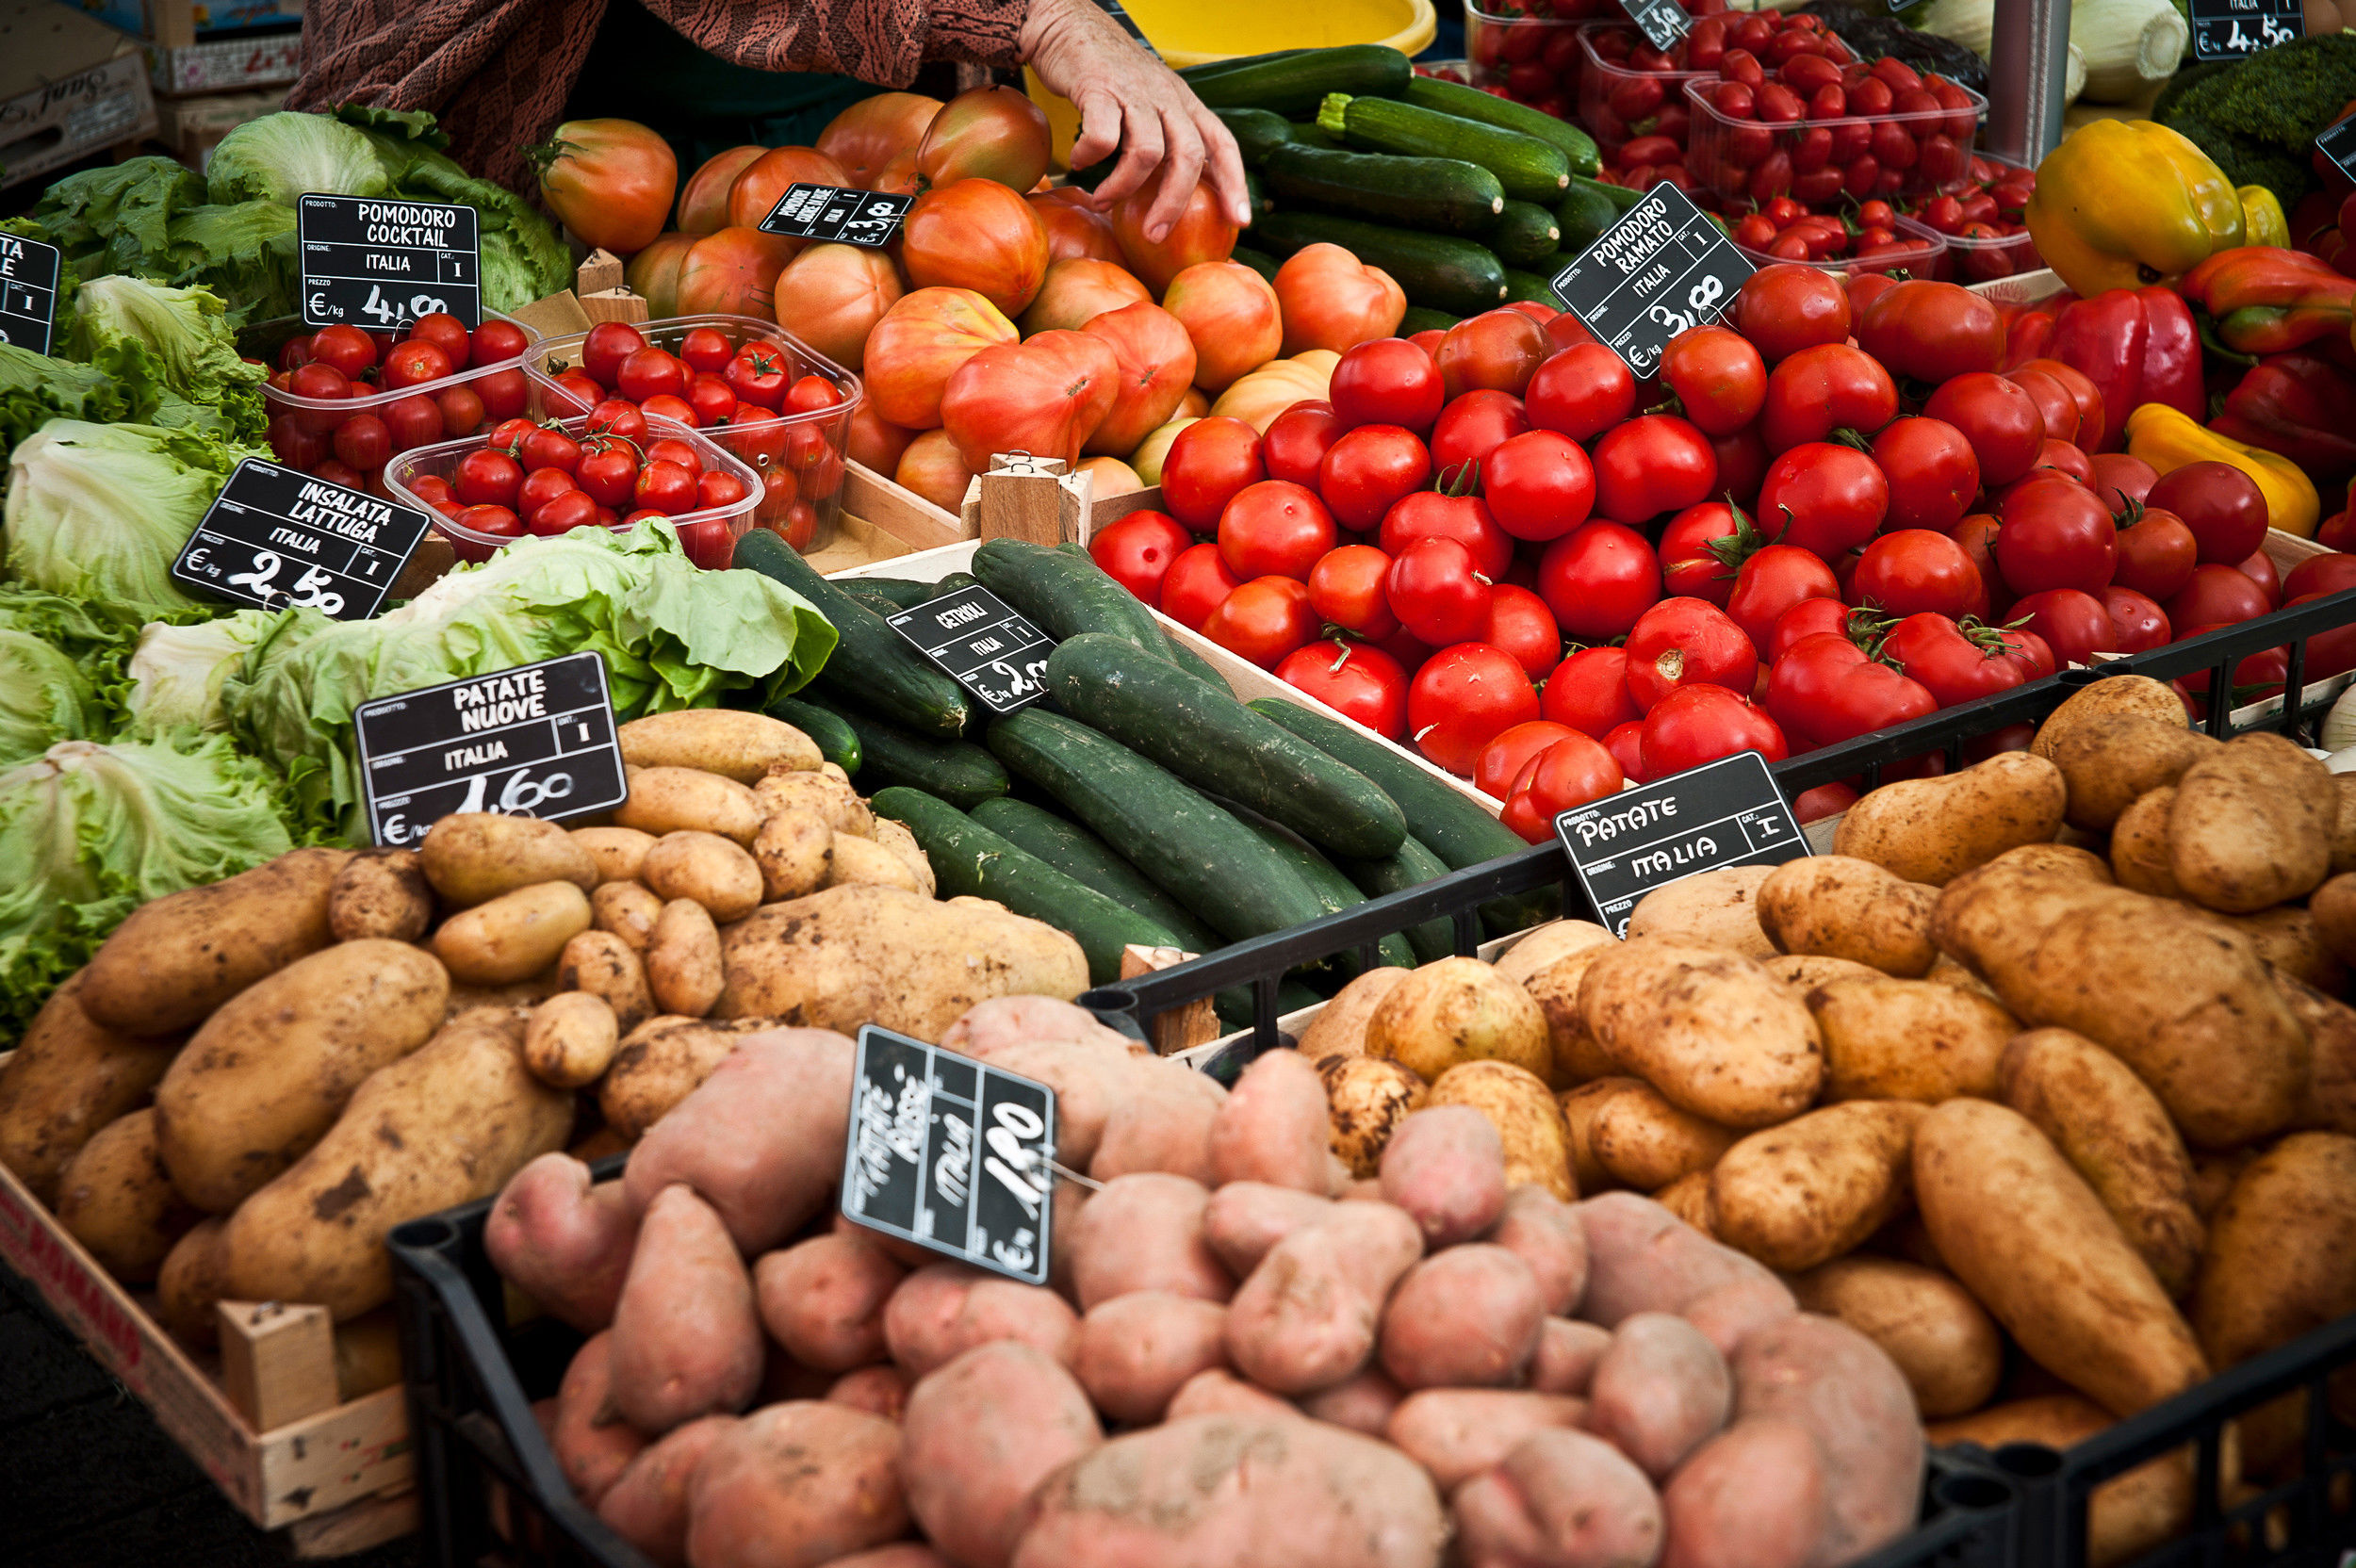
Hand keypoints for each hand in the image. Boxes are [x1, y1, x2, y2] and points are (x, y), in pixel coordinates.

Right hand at [1019, 0, 1251, 239]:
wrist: (1070, 26)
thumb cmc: (1112, 76)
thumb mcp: (1152, 103)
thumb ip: (1164, 140)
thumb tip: (1172, 197)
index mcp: (1185, 104)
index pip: (1223, 143)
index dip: (1236, 182)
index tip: (1240, 220)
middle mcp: (1167, 98)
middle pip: (1189, 156)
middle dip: (1174, 203)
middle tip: (1155, 234)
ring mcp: (1134, 92)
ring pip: (1147, 151)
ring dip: (1124, 187)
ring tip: (1104, 201)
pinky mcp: (1098, 88)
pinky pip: (1102, 135)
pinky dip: (1091, 158)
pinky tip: (1079, 164)